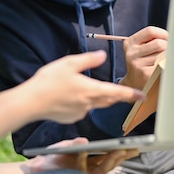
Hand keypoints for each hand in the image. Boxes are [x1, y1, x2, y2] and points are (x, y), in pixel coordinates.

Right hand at [21, 51, 144, 123]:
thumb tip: (102, 56)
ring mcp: (80, 113)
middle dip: (116, 96)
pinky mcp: (71, 118)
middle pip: (108, 100)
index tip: (142, 97)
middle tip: (122, 92)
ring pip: (94, 104)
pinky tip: (68, 96)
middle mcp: (89, 104)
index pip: (118, 93)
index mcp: (91, 90)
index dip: (132, 95)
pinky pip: (81, 109)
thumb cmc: (48, 82)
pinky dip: (80, 103)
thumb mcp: (69, 63)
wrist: (31, 102)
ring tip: (84, 87)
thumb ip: (88, 60)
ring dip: (95, 97)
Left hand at [27, 137, 138, 173]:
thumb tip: (85, 141)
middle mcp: (89, 168)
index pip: (109, 156)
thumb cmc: (52, 157)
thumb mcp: (65, 147)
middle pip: (110, 163)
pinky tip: (86, 148)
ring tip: (120, 150)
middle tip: (133, 148)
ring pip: (102, 168)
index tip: (133, 146)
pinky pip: (82, 168)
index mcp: (90, 160)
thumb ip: (74, 143)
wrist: (36, 168)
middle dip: (122, 156)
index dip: (121, 152)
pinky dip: (84, 158)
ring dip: (112, 159)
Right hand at [120, 26, 167, 89]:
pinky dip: (167, 65)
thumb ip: (152, 39)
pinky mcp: (145, 75)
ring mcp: (137, 65)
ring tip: (163, 61)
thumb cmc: (143, 62)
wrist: (134, 83)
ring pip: (162, 55)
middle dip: (167, 46)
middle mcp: (131, 53)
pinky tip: (164, 68)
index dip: (162, 34)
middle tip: (167, 52)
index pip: (150, 31)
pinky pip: (163, 65)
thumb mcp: (141, 47)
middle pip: (159, 43)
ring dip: (167, 57)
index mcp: (130, 43)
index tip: (167, 39)